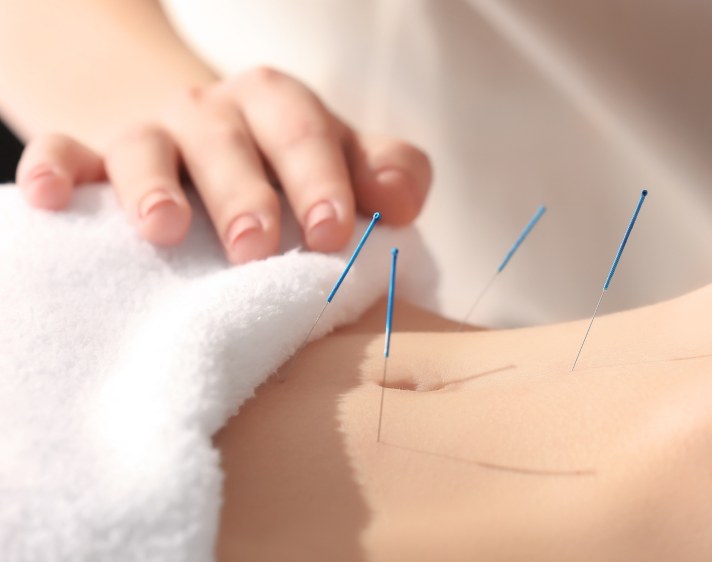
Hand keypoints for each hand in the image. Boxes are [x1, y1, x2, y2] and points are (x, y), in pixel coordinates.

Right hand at [15, 67, 431, 263]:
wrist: (199, 138)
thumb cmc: (284, 165)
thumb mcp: (340, 159)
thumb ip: (387, 173)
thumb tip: (403, 203)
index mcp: (279, 107)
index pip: (304, 131)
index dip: (320, 179)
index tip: (333, 234)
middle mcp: (214, 113)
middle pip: (228, 142)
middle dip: (243, 192)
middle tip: (256, 247)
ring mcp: (151, 132)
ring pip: (145, 147)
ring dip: (151, 185)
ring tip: (162, 228)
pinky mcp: (92, 156)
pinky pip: (64, 153)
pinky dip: (55, 170)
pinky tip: (56, 198)